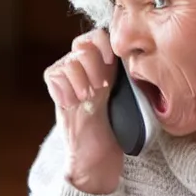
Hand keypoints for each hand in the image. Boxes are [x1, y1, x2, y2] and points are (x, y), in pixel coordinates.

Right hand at [43, 28, 124, 194]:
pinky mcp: (56, 94)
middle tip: (101, 88)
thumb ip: (130, 78)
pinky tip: (73, 103)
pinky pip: (53, 75)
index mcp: (106, 67)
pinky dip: (64, 88)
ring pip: (69, 61)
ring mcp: (67, 80)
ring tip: (87, 98)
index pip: (99, 35)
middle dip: (94, 65)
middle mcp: (85, 69)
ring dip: (80, 79)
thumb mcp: (132, 99)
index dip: (104, 44)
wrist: (96, 159)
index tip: (112, 64)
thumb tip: (141, 61)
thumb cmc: (118, 132)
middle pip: (82, 44)